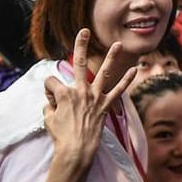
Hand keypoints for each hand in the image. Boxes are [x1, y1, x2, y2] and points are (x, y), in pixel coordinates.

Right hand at [41, 31, 133, 171]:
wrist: (76, 150)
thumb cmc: (60, 136)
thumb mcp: (47, 118)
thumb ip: (50, 105)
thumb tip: (54, 102)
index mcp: (64, 93)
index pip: (51, 82)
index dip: (48, 92)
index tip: (51, 103)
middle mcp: (80, 91)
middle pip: (79, 63)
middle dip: (80, 46)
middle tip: (84, 31)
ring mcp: (95, 98)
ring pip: (104, 72)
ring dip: (112, 57)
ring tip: (118, 44)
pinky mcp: (105, 106)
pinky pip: (118, 91)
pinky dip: (126, 81)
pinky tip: (134, 70)